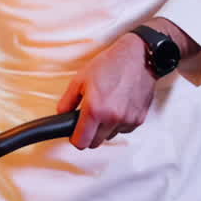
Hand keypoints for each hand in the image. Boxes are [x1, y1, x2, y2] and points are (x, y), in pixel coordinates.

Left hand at [57, 33, 156, 149]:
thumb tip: (62, 115)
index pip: (82, 142)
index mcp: (95, 110)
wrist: (139, 57)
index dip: (75, 139)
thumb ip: (67, 102)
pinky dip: (118, 124)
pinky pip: (123, 130)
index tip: (74, 133)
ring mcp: (128, 120)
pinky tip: (117, 107)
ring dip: (104, 129)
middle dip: (88, 134)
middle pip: (95, 143)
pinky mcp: (139, 119)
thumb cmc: (110, 65)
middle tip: (87, 120)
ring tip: (104, 108)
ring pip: (110, 136)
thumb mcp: (80, 80)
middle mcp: (113, 118)